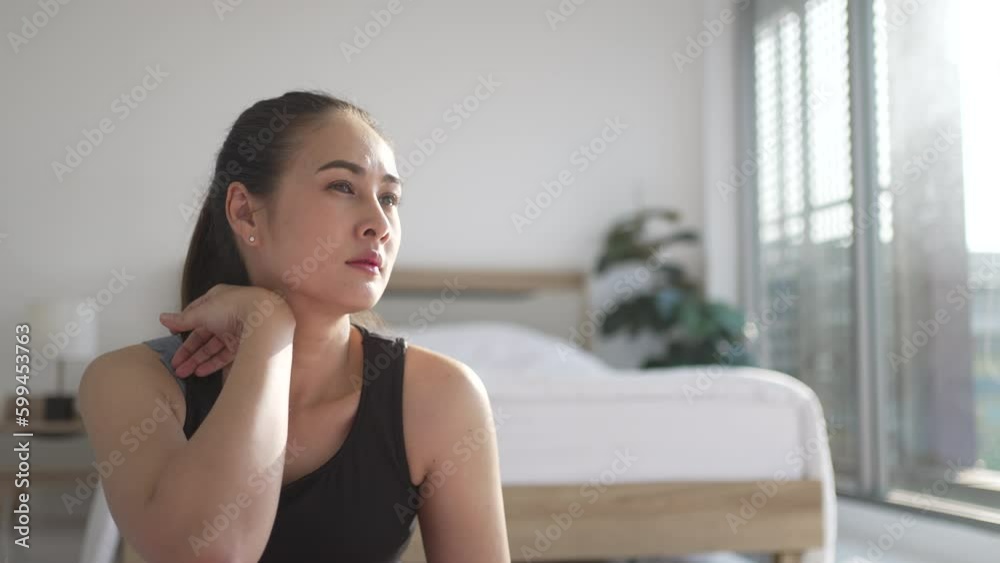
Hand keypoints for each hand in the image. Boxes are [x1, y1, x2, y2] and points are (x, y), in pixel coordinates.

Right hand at [158, 284, 289, 377]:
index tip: (172, 334)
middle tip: (175, 364)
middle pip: (203, 334)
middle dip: (188, 350)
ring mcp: (236, 331)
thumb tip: (163, 318)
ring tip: (183, 373)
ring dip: (197, 360)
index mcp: (217, 300)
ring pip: (213, 348)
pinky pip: (225, 356)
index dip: (183, 324)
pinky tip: (200, 372)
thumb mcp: (203, 312)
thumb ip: (183, 319)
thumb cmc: (235, 308)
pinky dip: (212, 364)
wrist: (265, 319)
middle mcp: (227, 315)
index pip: (196, 312)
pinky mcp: (244, 345)